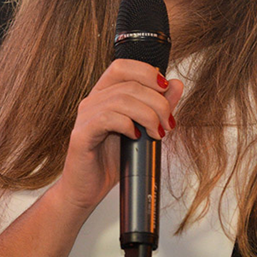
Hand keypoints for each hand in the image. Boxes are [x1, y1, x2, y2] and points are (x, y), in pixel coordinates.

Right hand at [56, 59, 182, 213]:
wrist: (87, 190)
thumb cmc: (111, 161)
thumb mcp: (143, 132)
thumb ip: (157, 108)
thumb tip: (176, 85)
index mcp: (105, 95)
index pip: (123, 66)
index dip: (146, 72)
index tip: (166, 89)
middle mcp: (92, 101)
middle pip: (129, 84)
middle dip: (157, 102)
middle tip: (168, 123)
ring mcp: (85, 117)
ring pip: (121, 99)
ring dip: (147, 115)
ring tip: (157, 134)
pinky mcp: (81, 135)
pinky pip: (107, 118)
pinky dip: (127, 125)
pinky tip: (135, 137)